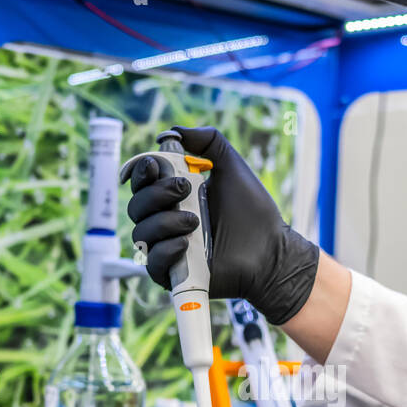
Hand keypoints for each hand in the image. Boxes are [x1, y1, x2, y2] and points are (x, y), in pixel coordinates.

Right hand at [124, 126, 319, 324]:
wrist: (270, 250)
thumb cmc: (253, 212)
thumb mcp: (232, 166)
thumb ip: (208, 141)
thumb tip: (172, 132)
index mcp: (173, 196)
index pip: (141, 183)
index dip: (140, 172)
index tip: (155, 165)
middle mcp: (165, 221)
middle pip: (136, 206)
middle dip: (156, 194)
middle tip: (185, 189)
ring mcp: (168, 248)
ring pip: (141, 233)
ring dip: (164, 222)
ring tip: (195, 221)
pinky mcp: (174, 274)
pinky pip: (152, 263)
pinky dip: (165, 250)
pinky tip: (185, 244)